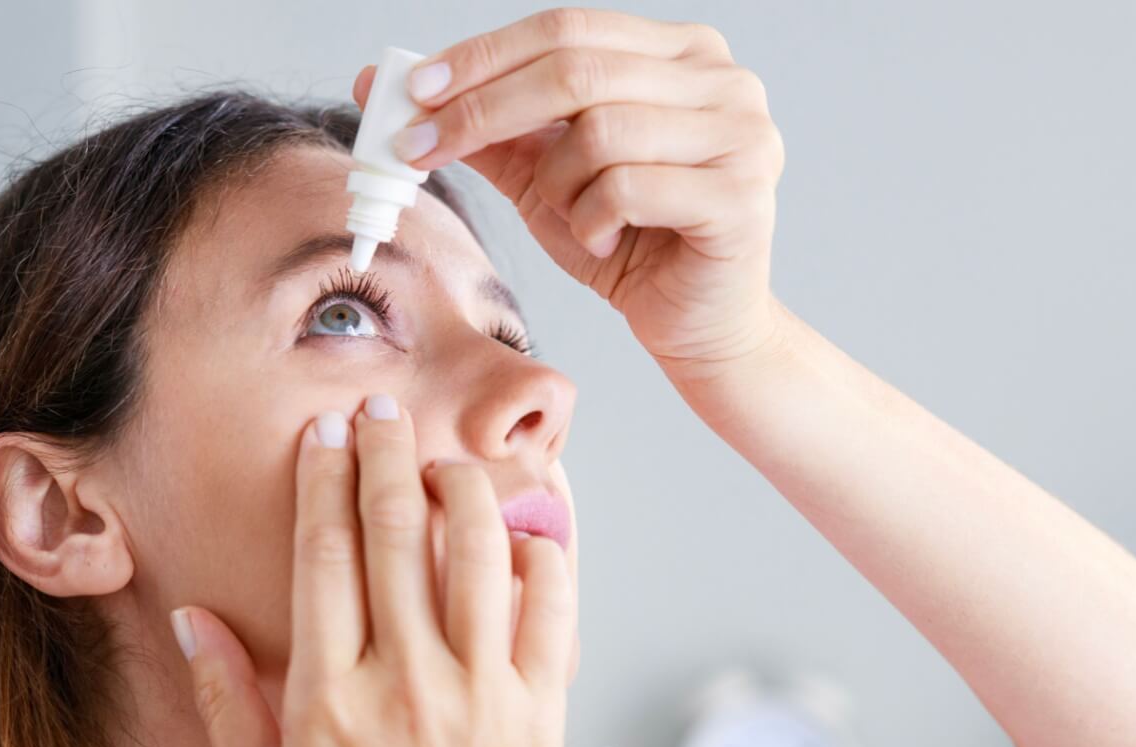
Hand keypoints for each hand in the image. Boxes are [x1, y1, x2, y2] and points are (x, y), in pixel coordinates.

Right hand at [170, 395, 576, 746]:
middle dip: (385, 454)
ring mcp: (483, 695)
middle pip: (397, 533)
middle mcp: (407, 685)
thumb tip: (193, 618)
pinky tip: (522, 533)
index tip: (323, 433)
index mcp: (328, 702)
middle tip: (380, 405)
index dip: (322, 481)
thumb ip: (224, 703)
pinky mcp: (542, 711)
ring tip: (444, 462)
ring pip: (478, 552)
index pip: (324, 557)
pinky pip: (550, 607)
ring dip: (462, 487)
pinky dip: (541, 555)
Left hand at [351, 7, 788, 377]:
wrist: (699, 328)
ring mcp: (742, 135)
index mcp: (682, 53)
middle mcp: (724, 80)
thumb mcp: (547, 178)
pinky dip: (592, 220)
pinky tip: (605, 243)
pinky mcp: (740, 196)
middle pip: (576, 69)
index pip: (567, 28)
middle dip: (483, 110)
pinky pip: (627, 187)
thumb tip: (393, 86)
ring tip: (570, 217)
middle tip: (422, 148)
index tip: (415, 92)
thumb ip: (490, 130)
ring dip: (557, 185)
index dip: (484, 56)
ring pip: (599, 132)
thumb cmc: (631, 247)